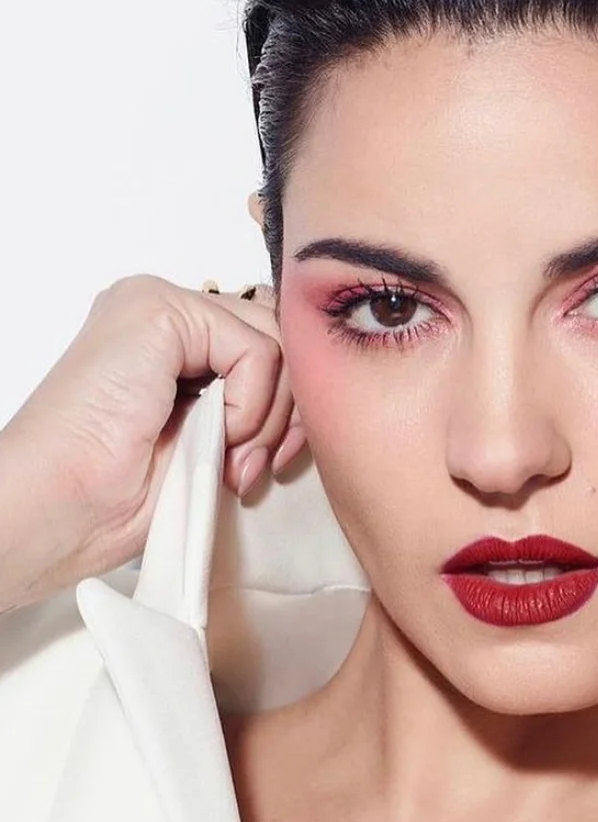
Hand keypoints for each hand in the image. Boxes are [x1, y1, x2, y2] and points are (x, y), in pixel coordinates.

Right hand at [1, 275, 304, 606]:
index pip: (271, 343)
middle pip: (282, 337)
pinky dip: (250, 406)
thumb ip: (256, 407)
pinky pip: (257, 350)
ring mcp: (159, 305)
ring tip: (228, 462)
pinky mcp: (158, 311)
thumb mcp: (215, 446)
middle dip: (290, 410)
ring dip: (267, 418)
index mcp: (173, 343)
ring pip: (277, 344)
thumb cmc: (118, 497)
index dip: (291, 403)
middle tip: (259, 466)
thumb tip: (315, 399)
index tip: (274, 460)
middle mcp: (166, 313)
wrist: (58, 516)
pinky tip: (214, 438)